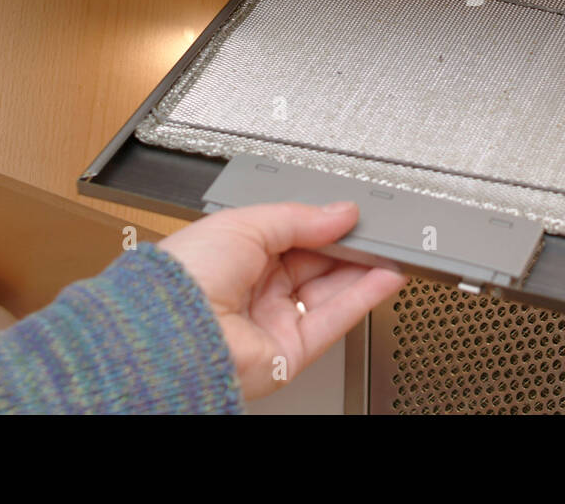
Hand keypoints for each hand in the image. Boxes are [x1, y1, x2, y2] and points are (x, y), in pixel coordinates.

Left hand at [159, 201, 405, 398]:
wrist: (175, 331)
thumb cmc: (186, 277)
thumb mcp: (245, 223)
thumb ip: (298, 217)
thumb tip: (340, 212)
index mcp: (237, 255)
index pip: (293, 236)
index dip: (323, 224)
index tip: (350, 213)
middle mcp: (256, 289)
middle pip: (316, 264)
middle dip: (347, 245)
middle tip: (375, 228)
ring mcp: (274, 320)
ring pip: (330, 292)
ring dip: (363, 270)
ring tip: (390, 248)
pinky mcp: (292, 350)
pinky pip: (335, 320)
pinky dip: (364, 297)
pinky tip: (385, 275)